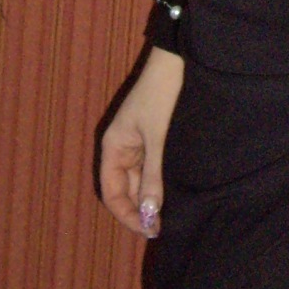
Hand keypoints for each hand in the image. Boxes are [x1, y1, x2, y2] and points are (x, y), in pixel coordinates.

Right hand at [98, 46, 184, 235]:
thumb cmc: (162, 94)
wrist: (177, 61)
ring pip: (142, 181)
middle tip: (165, 226)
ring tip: (173, 213)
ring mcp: (139, 143)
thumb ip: (154, 176)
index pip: (112, 192)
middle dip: (143, 208)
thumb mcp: (158, 138)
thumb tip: (151, 213)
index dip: (127, 214)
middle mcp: (123, 148)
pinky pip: (153, 168)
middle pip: (127, 189)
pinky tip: (176, 192)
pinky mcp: (155, 138)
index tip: (149, 228)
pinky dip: (162, 182)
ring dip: (154, 197)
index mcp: (114, 147)